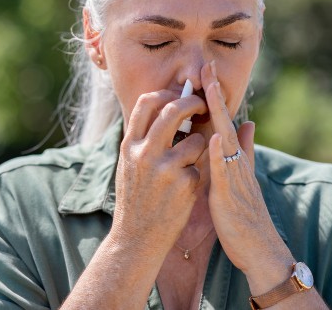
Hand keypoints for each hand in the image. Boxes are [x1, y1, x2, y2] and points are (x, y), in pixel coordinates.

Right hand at [110, 89, 207, 262]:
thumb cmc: (135, 199)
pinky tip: (182, 193)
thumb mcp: (128, 165)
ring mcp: (165, 168)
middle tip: (203, 105)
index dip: (166, 93)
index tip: (178, 94)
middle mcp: (145, 153)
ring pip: (196, 140)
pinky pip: (199, 167)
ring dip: (198, 149)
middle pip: (174, 110)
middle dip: (193, 103)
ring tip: (185, 168)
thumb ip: (142, 139)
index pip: (146, 103)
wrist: (136, 238)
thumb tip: (160, 109)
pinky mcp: (184, 184)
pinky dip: (195, 176)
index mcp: (130, 145)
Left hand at [201, 61, 294, 291]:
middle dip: (215, 94)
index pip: (223, 121)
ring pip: (225, 139)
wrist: (259, 248)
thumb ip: (244, 150)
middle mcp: (236, 161)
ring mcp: (234, 176)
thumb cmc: (245, 213)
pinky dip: (221, 153)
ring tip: (208, 89)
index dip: (215, 98)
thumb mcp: (242, 176)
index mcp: (234, 158)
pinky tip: (215, 137)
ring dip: (218, 114)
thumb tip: (248, 123)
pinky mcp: (230, 194)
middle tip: (206, 66)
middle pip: (225, 121)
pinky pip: (225, 171)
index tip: (206, 73)